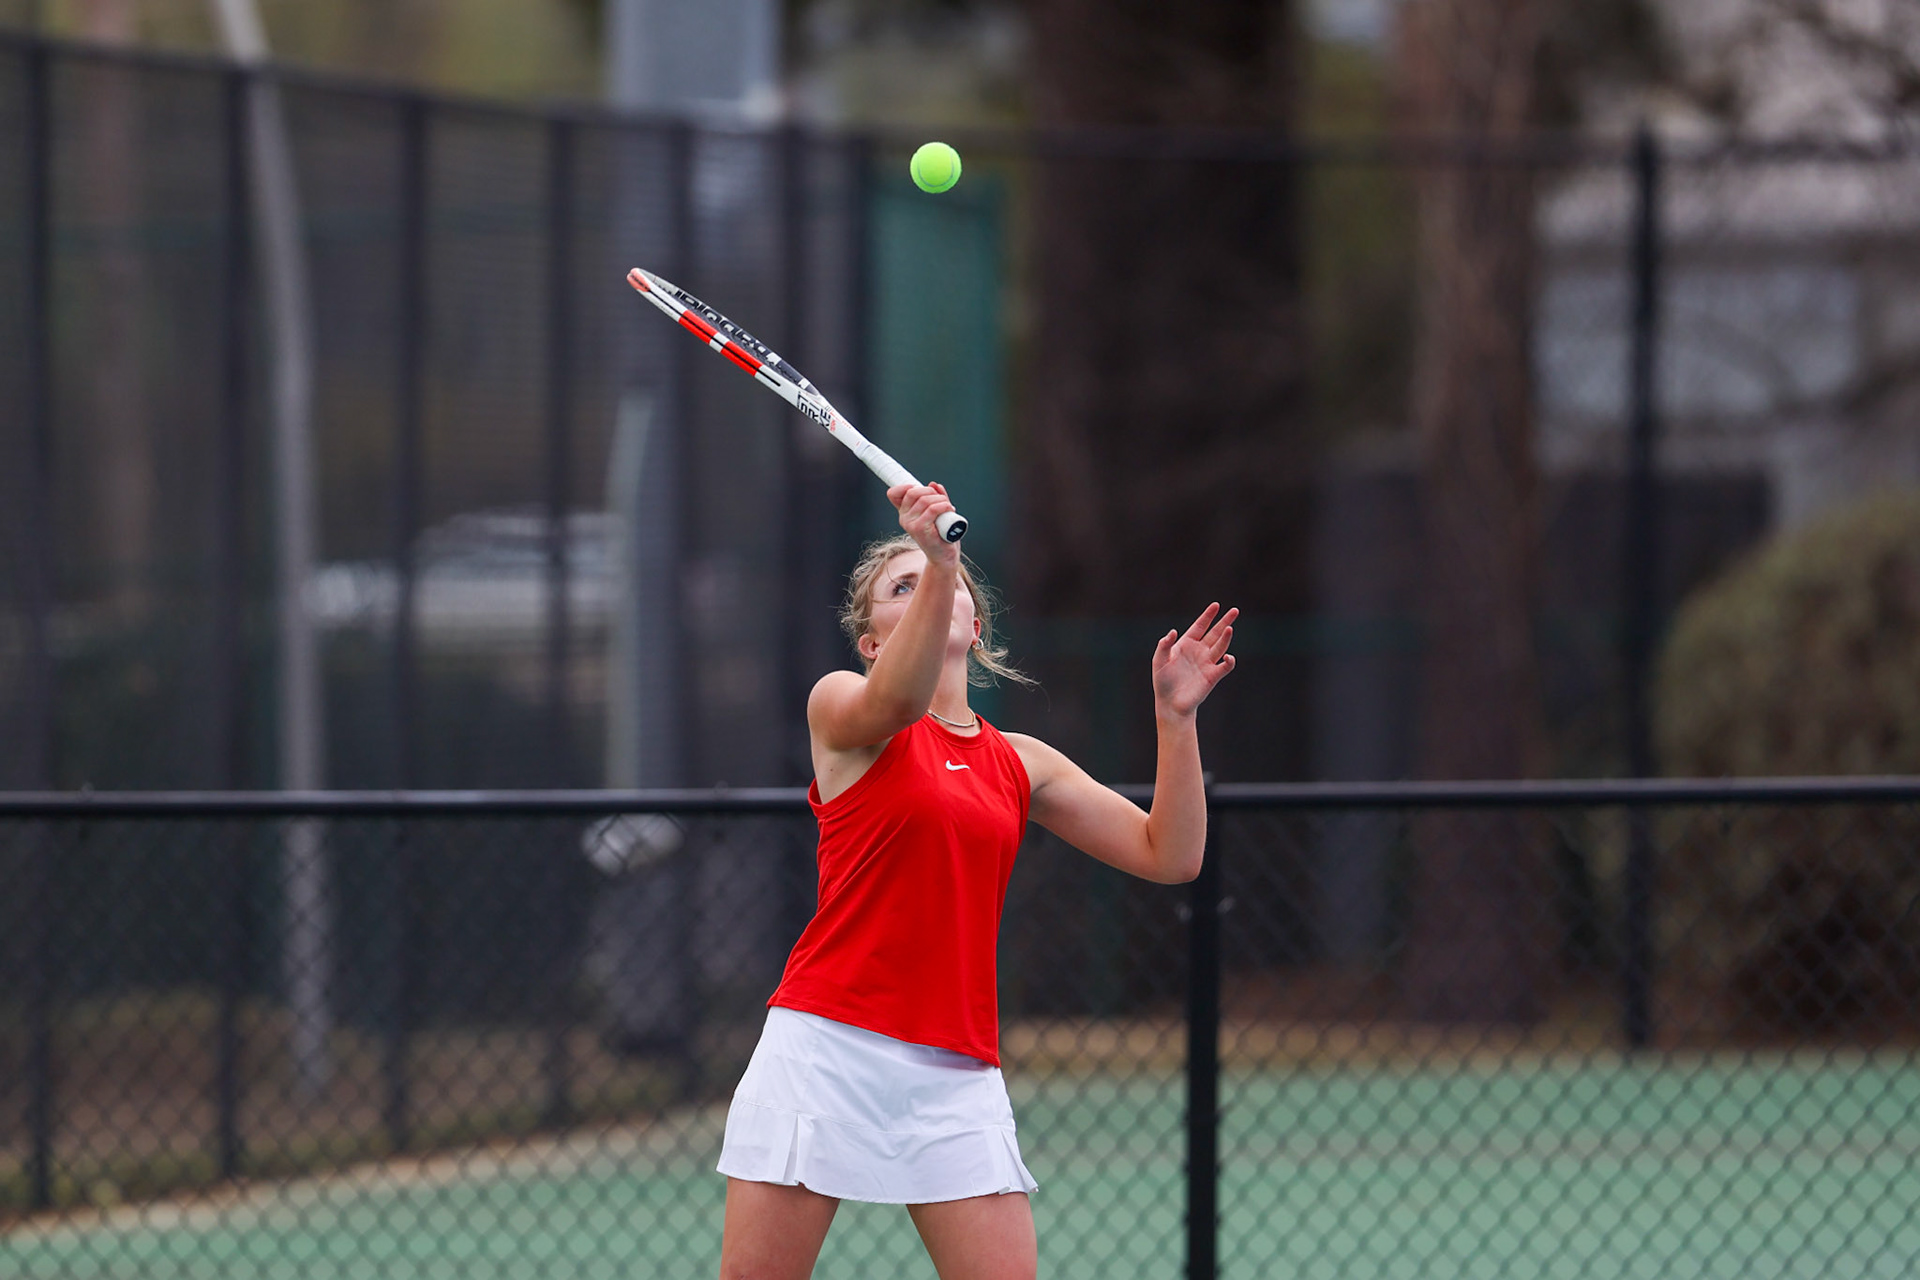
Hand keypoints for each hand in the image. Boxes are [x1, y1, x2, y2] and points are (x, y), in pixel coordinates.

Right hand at [887, 482, 961, 567]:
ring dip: (941, 499)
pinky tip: (950, 509)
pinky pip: (933, 509)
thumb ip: (935, 497)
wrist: (943, 555)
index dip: (906, 486)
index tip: (923, 490)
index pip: (893, 493)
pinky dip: (944, 506)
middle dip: (930, 491)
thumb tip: (934, 484)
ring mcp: (910, 524)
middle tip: (942, 499)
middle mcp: (904, 518)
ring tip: (948, 506)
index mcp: (904, 512)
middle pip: (913, 492)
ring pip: (925, 500)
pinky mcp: (920, 529)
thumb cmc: (940, 535)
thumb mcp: (937, 512)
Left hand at [1152, 603, 1237, 719]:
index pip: (1200, 626)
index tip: (1216, 605)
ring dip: (1225, 638)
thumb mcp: (1159, 661)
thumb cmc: (1163, 682)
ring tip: (1229, 628)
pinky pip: (1225, 666)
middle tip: (1234, 610)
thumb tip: (1173, 632)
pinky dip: (1229, 661)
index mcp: (1186, 644)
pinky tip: (1228, 657)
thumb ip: (1164, 645)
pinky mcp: (1213, 676)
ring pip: (1220, 646)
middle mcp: (1199, 651)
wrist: (1171, 704)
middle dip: (1224, 621)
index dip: (1208, 616)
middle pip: (1214, 633)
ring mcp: (1207, 663)